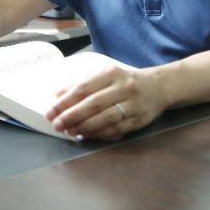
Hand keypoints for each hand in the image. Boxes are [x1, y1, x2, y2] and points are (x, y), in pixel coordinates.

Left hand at [45, 65, 166, 140]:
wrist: (158, 87)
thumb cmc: (125, 81)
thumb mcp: (105, 76)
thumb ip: (81, 84)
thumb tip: (58, 95)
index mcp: (111, 73)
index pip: (84, 88)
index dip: (65, 101)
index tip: (51, 111)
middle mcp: (123, 87)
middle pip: (94, 104)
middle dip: (72, 116)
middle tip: (56, 124)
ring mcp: (133, 104)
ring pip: (106, 118)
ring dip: (85, 127)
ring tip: (69, 131)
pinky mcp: (139, 120)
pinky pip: (116, 130)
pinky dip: (99, 134)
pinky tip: (86, 136)